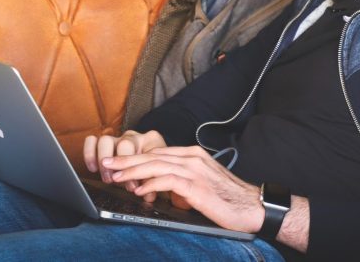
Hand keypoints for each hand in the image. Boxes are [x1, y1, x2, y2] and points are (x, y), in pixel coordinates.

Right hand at [83, 129, 166, 185]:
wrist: (154, 159)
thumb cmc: (154, 167)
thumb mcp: (157, 174)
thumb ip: (153, 183)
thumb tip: (148, 196)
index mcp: (150, 140)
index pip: (140, 151)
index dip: (135, 172)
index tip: (133, 187)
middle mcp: (133, 137)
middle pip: (123, 144)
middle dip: (120, 167)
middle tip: (118, 182)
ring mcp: (118, 137)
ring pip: (105, 140)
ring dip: (103, 161)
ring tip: (106, 178)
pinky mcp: (104, 142)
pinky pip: (91, 141)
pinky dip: (89, 153)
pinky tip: (93, 168)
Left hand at [103, 145, 262, 233]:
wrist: (253, 206)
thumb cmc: (228, 199)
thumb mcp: (201, 185)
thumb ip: (181, 183)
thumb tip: (163, 191)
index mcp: (193, 155)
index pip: (158, 153)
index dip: (135, 158)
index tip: (117, 162)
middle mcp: (192, 158)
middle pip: (153, 156)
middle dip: (126, 160)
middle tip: (106, 164)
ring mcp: (195, 170)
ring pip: (156, 165)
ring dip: (133, 171)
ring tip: (115, 176)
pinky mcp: (196, 185)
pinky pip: (167, 181)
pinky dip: (151, 184)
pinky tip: (139, 190)